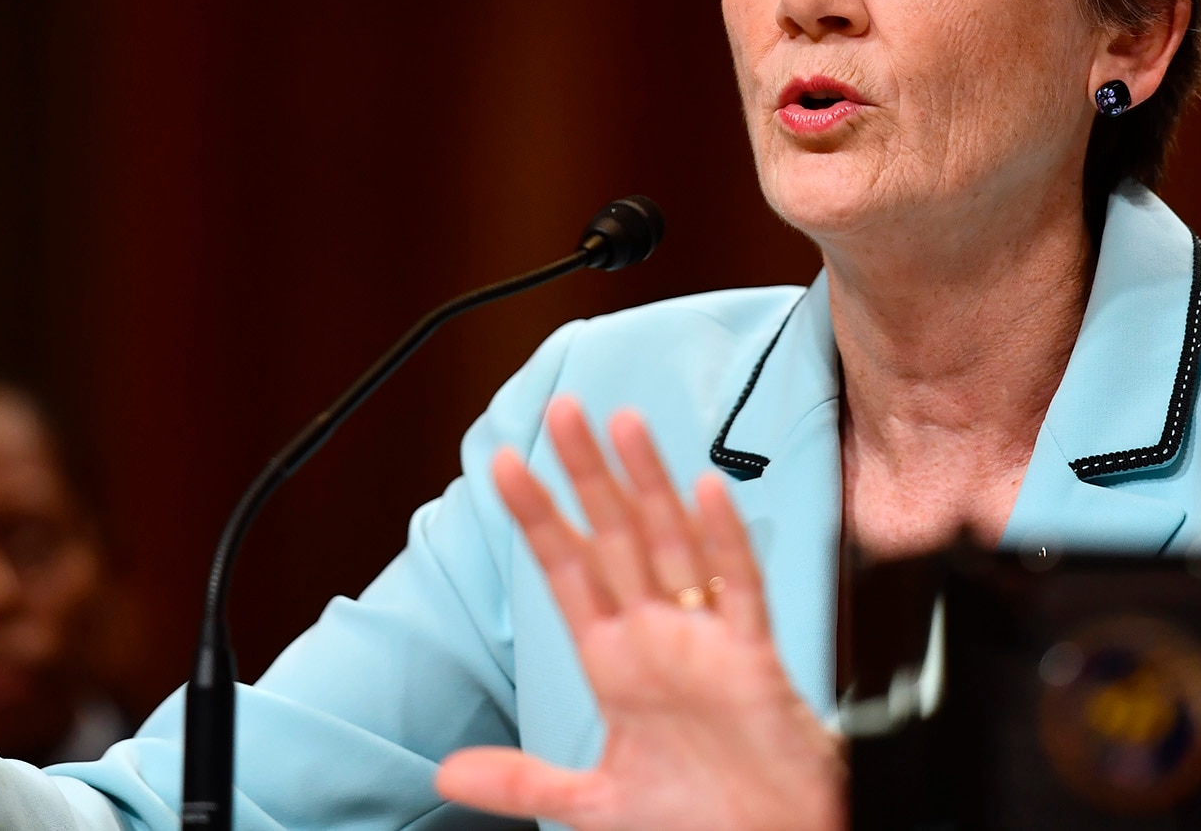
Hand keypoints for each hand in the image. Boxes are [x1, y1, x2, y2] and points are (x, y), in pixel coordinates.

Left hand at [435, 400, 844, 830]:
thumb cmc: (699, 821)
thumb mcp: (595, 804)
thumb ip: (523, 780)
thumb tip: (448, 774)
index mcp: (615, 663)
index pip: (566, 571)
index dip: (537, 517)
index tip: (504, 464)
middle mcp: (657, 637)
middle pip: (614, 538)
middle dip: (587, 475)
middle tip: (560, 411)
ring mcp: (705, 640)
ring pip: (673, 543)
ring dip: (648, 485)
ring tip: (623, 425)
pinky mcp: (752, 660)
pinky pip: (738, 590)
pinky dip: (722, 542)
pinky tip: (704, 494)